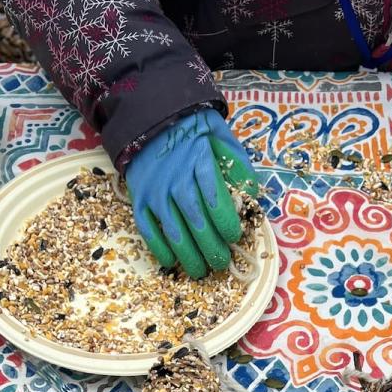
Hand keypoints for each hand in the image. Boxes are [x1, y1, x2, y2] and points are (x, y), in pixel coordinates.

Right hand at [125, 108, 259, 277]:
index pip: (216, 199)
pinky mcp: (139, 199)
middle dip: (211, 247)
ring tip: (201, 271)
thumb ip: (239, 165)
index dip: (227, 223)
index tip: (235, 237)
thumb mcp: (222, 137)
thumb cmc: (194, 132)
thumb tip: (253, 197)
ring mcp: (155, 191)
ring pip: (173, 230)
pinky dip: (159, 249)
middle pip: (196, 221)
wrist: (150, 119)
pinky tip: (171, 262)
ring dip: (188, 255)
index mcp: (201, 162)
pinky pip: (147, 229)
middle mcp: (176, 179)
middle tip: (222, 263)